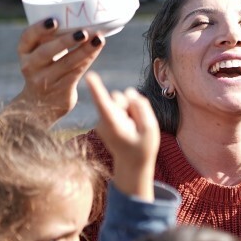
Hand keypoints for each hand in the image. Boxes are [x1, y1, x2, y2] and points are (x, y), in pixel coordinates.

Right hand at [10, 19, 103, 123]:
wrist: (40, 104)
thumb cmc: (44, 69)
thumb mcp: (38, 54)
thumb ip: (49, 39)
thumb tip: (77, 16)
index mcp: (24, 52)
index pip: (27, 38)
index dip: (39, 29)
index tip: (54, 20)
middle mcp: (30, 66)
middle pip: (47, 52)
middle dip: (65, 41)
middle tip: (83, 32)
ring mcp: (44, 80)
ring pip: (66, 63)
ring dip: (84, 50)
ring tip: (98, 39)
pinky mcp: (60, 90)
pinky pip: (76, 73)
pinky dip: (87, 59)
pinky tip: (96, 49)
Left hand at [87, 72, 158, 200]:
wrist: (132, 163)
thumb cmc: (142, 148)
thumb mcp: (151, 130)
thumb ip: (143, 109)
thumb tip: (130, 92)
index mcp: (113, 125)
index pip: (104, 103)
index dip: (97, 89)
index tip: (89, 76)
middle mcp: (104, 120)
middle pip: (117, 97)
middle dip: (130, 103)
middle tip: (138, 124)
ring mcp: (103, 119)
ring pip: (120, 100)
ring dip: (129, 108)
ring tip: (134, 127)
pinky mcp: (106, 117)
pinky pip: (120, 106)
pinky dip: (128, 113)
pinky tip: (130, 127)